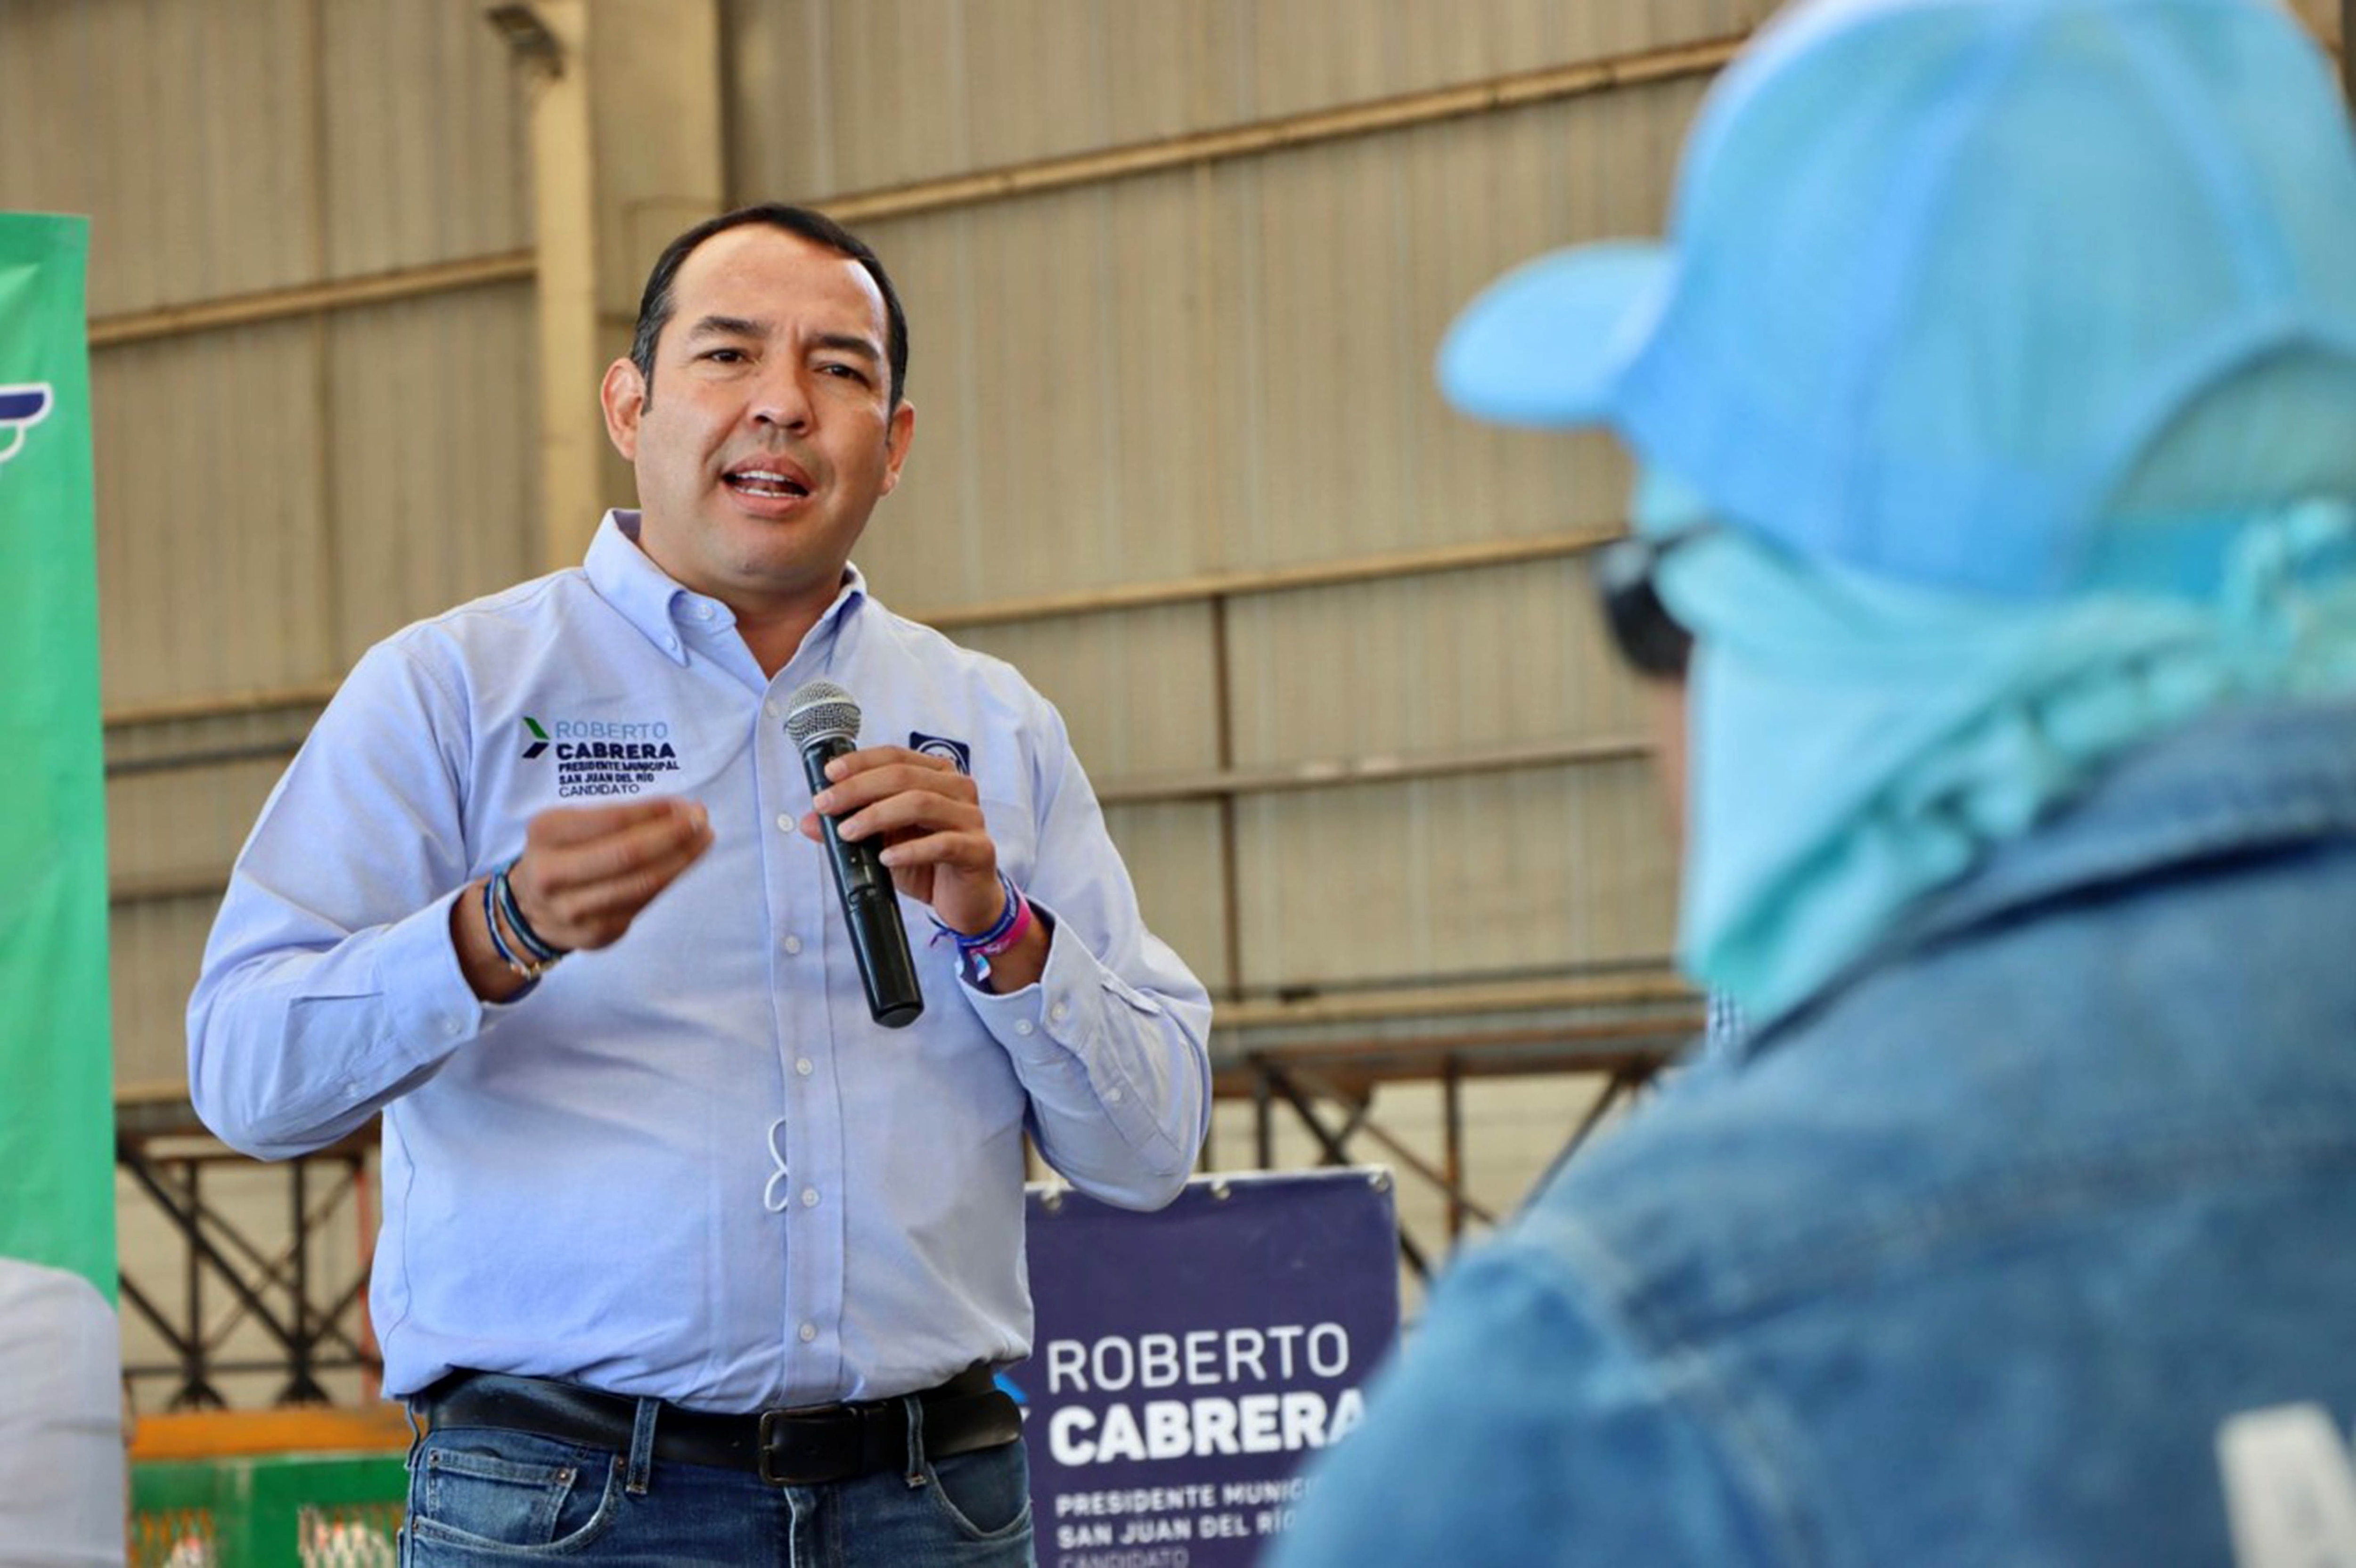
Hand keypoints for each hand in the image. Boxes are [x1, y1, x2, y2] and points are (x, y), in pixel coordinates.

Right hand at [508, 796, 714, 949]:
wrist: (530, 908)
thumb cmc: (563, 852)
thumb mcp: (571, 824)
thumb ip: (616, 817)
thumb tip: (679, 810)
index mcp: (546, 834)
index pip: (610, 819)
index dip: (652, 812)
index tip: (683, 804)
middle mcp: (552, 874)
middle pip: (628, 855)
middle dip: (673, 835)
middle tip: (702, 820)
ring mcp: (572, 910)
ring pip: (641, 884)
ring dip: (681, 859)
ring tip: (704, 839)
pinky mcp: (595, 935)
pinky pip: (642, 904)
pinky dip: (668, 880)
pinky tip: (683, 863)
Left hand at [800, 746, 1004, 933]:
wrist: (965, 901)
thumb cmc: (926, 864)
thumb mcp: (882, 842)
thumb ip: (850, 826)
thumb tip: (807, 821)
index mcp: (937, 775)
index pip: (896, 755)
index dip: (860, 762)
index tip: (828, 775)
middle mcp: (958, 788)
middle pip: (904, 775)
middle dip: (859, 789)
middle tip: (826, 806)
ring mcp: (972, 818)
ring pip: (921, 802)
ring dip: (878, 816)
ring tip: (848, 833)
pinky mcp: (978, 849)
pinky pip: (943, 843)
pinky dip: (910, 850)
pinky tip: (886, 859)